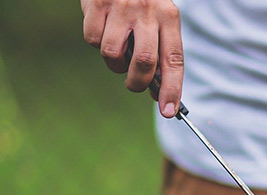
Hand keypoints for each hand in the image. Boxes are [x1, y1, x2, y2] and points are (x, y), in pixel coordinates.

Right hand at [81, 0, 183, 117]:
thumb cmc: (141, 0)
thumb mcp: (158, 17)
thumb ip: (158, 49)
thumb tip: (156, 91)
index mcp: (169, 16)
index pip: (174, 59)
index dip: (172, 89)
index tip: (168, 111)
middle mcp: (147, 11)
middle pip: (144, 63)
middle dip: (137, 83)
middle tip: (134, 84)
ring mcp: (121, 7)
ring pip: (113, 55)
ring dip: (114, 64)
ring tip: (117, 51)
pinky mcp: (97, 4)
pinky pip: (92, 40)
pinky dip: (95, 41)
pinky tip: (102, 27)